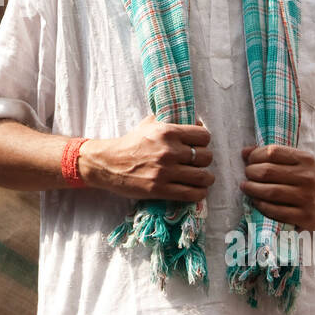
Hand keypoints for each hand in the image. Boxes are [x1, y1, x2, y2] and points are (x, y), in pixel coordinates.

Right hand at [79, 114, 212, 202]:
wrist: (108, 163)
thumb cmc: (130, 143)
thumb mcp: (148, 124)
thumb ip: (170, 120)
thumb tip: (194, 121)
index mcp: (167, 132)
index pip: (203, 136)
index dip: (203, 142)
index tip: (198, 146)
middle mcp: (169, 151)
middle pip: (206, 157)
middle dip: (204, 161)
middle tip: (198, 163)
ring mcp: (165, 171)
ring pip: (203, 176)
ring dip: (206, 179)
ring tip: (203, 179)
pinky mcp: (160, 190)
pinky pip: (192, 194)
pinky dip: (199, 193)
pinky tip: (197, 191)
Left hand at [239, 144, 314, 229]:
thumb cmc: (305, 181)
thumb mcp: (295, 163)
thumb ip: (272, 156)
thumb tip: (245, 152)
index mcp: (305, 159)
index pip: (273, 152)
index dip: (255, 156)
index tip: (249, 160)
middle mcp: (307, 177)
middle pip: (268, 171)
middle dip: (251, 172)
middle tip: (247, 175)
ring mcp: (307, 197)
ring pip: (270, 191)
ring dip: (252, 189)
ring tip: (246, 187)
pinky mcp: (304, 216)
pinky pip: (275, 210)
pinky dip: (261, 205)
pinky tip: (255, 201)